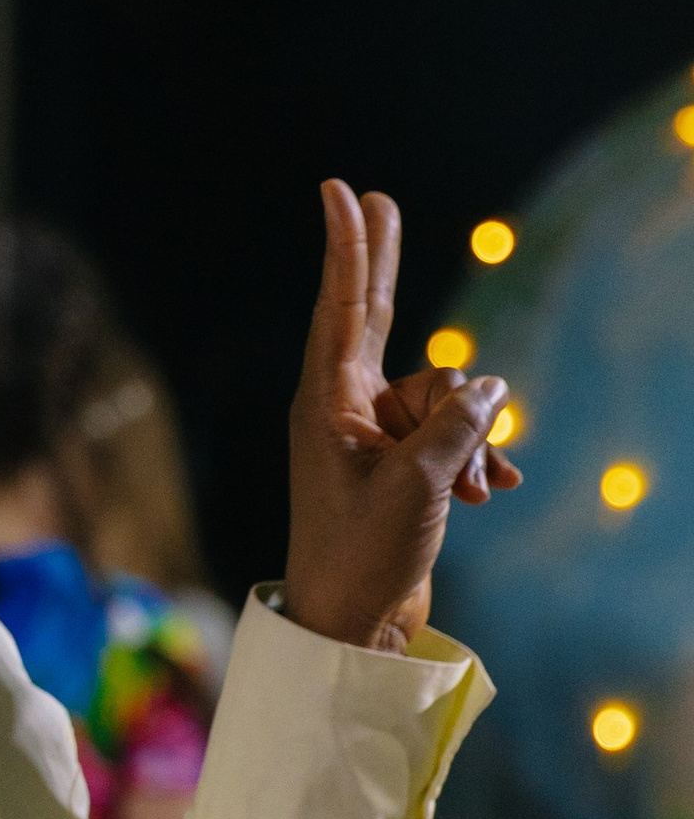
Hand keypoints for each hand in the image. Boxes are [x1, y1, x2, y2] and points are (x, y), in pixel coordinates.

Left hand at [284, 183, 520, 652]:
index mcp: (328, 403)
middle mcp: (345, 409)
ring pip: (443, 397)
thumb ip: (457, 426)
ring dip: (470, 436)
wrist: (351, 628)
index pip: (344, 306)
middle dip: (385, 264)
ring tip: (470, 486)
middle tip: (380, 199)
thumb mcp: (418, 484)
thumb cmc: (363, 556)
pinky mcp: (400, 467)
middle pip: (376, 318)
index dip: (350, 246)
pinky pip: (453, 435)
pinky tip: (489, 493)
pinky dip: (475, 460)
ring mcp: (374, 437)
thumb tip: (489, 387)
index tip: (338, 190)